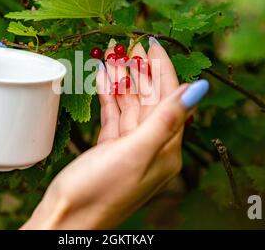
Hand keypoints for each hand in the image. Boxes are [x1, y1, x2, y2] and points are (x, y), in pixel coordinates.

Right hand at [23, 37, 208, 228]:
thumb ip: (166, 120)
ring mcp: (129, 147)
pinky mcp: (110, 149)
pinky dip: (110, 97)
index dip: (163, 70)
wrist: (66, 220)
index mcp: (165, 149)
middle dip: (140, 71)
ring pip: (130, 105)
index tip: (152, 44)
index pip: (170, 99)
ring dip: (123, 81)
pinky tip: (104, 79)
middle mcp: (151, 147)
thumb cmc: (98, 191)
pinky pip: (114, 116)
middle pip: (150, 99)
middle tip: (129, 44)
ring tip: (113, 55)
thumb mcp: (135, 153)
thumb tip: (198, 89)